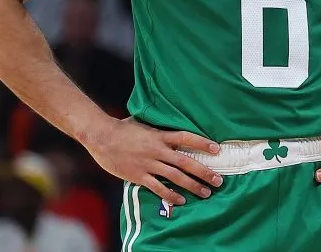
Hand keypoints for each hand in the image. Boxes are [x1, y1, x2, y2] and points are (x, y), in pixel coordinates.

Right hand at [81, 117, 222, 205]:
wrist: (101, 137)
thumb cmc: (123, 128)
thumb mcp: (144, 122)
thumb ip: (158, 127)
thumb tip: (170, 121)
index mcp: (160, 136)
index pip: (187, 138)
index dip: (203, 143)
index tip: (217, 149)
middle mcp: (158, 150)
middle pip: (186, 162)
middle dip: (204, 172)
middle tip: (218, 180)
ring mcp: (149, 164)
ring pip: (175, 177)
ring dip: (192, 186)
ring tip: (205, 192)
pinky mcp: (139, 176)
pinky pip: (158, 188)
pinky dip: (170, 195)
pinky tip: (180, 200)